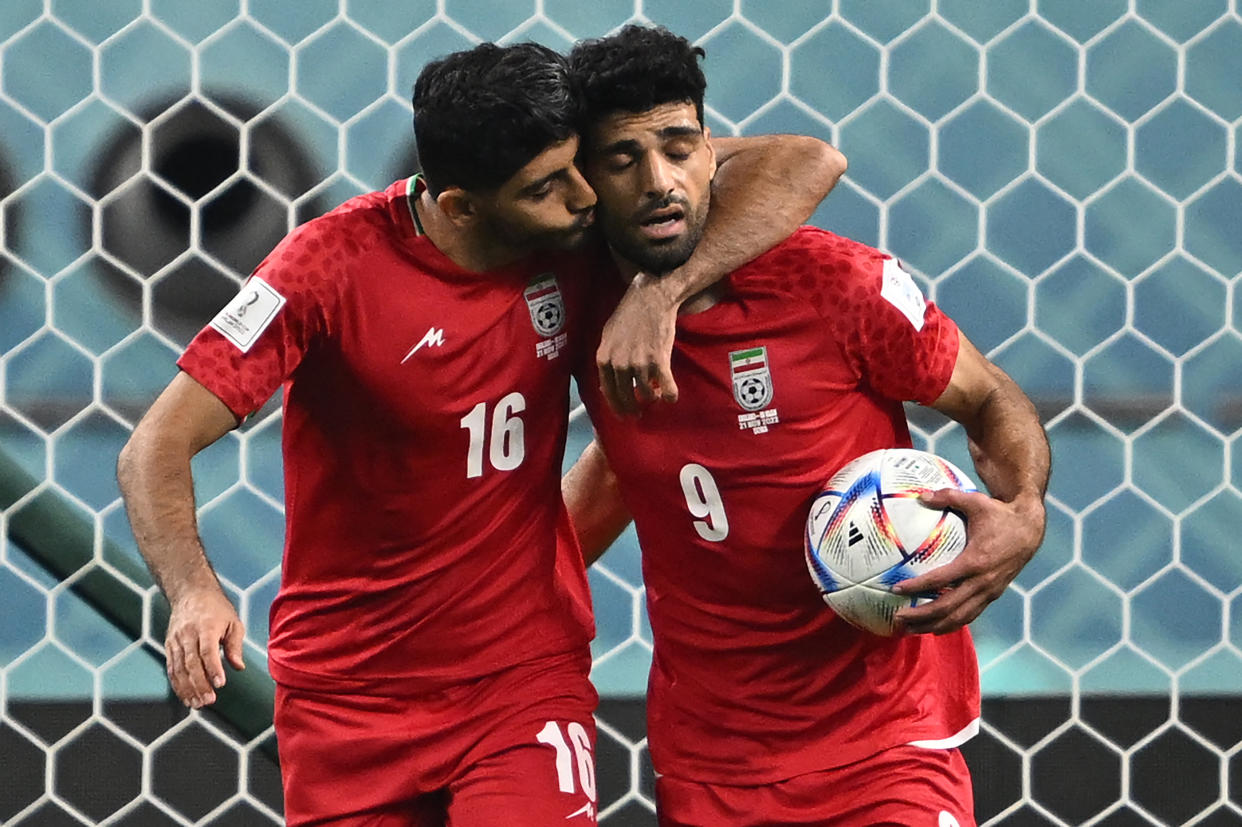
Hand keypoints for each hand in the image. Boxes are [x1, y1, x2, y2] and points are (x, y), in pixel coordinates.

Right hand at [163, 585, 245, 707]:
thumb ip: (235, 645)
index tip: (220, 684)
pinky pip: (171, 668)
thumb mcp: (233, 622)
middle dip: (200, 684)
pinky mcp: (169, 646)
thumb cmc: (217, 609)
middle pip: (191, 663)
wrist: (191, 593)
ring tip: (198, 704)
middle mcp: (188, 634)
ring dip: (187, 689)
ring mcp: (175, 640)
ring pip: (178, 669)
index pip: (207, 650)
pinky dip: (177, 685)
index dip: (213, 668)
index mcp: (206, 626)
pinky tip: (186, 697)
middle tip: (209, 700)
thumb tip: (239, 667)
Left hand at [597, 273, 679, 415]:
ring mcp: (639, 363)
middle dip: (632, 408)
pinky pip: (666, 387)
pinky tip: (671, 397)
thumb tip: (606, 382)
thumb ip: (607, 359)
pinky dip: (669, 395)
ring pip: (645, 393)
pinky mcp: (659, 360)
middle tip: (639, 413)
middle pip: (625, 396)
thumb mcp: (608, 335)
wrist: (651, 298)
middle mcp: (619, 363)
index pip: (607, 391)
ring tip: (654, 396)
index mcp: (604, 357)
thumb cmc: (629, 314)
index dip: (616, 406)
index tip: (622, 414)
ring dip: (651, 398)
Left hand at [893, 488, 1044, 635]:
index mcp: (975, 561)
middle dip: (921, 615)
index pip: (940, 580)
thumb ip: (947, 497)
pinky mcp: (993, 595)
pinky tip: (934, 627)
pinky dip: (951, 623)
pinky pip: (970, 614)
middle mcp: (982, 582)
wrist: (1030, 529)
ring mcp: (989, 592)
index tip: (896, 590)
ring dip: (934, 625)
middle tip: (897, 617)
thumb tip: (920, 495)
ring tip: (910, 630)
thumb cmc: (999, 514)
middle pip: (947, 607)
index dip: (917, 587)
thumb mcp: (975, 502)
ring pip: (959, 617)